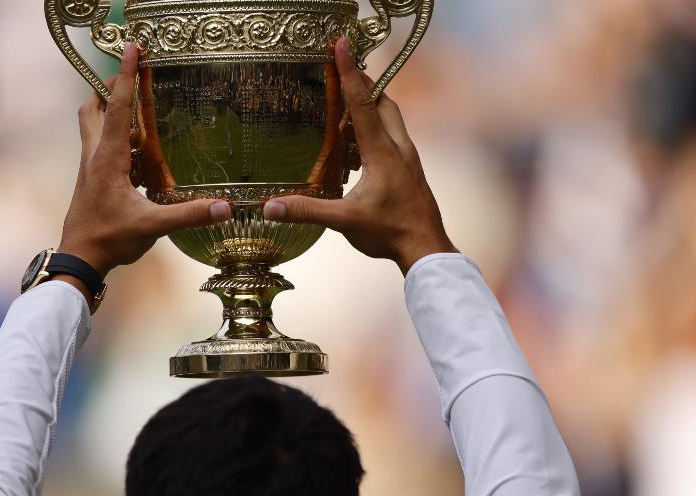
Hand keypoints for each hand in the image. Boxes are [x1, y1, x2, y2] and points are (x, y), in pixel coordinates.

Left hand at [59, 41, 230, 280]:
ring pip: (93, 128)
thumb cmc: (110, 239)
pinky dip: (116, 142)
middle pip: (93, 109)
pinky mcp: (92, 181)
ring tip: (139, 117)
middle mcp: (94, 156)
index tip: (131, 48)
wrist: (79, 259)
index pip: (117, 106)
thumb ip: (189, 215)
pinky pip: (101, 150)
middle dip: (108, 90)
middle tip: (129, 81)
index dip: (124, 75)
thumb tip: (226, 208)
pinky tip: (137, 156)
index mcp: (108, 157)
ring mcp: (90, 169)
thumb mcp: (153, 227)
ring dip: (111, 115)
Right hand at [262, 38, 456, 274]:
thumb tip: (269, 207)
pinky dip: (377, 128)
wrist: (426, 249)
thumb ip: (307, 210)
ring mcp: (408, 158)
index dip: (349, 73)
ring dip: (372, 105)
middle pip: (383, 102)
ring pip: (392, 118)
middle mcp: (399, 147)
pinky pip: (393, 136)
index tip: (341, 45)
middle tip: (343, 71)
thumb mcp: (344, 221)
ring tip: (348, 104)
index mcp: (382, 152)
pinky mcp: (410, 169)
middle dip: (364, 83)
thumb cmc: (389, 232)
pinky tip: (360, 144)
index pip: (362, 103)